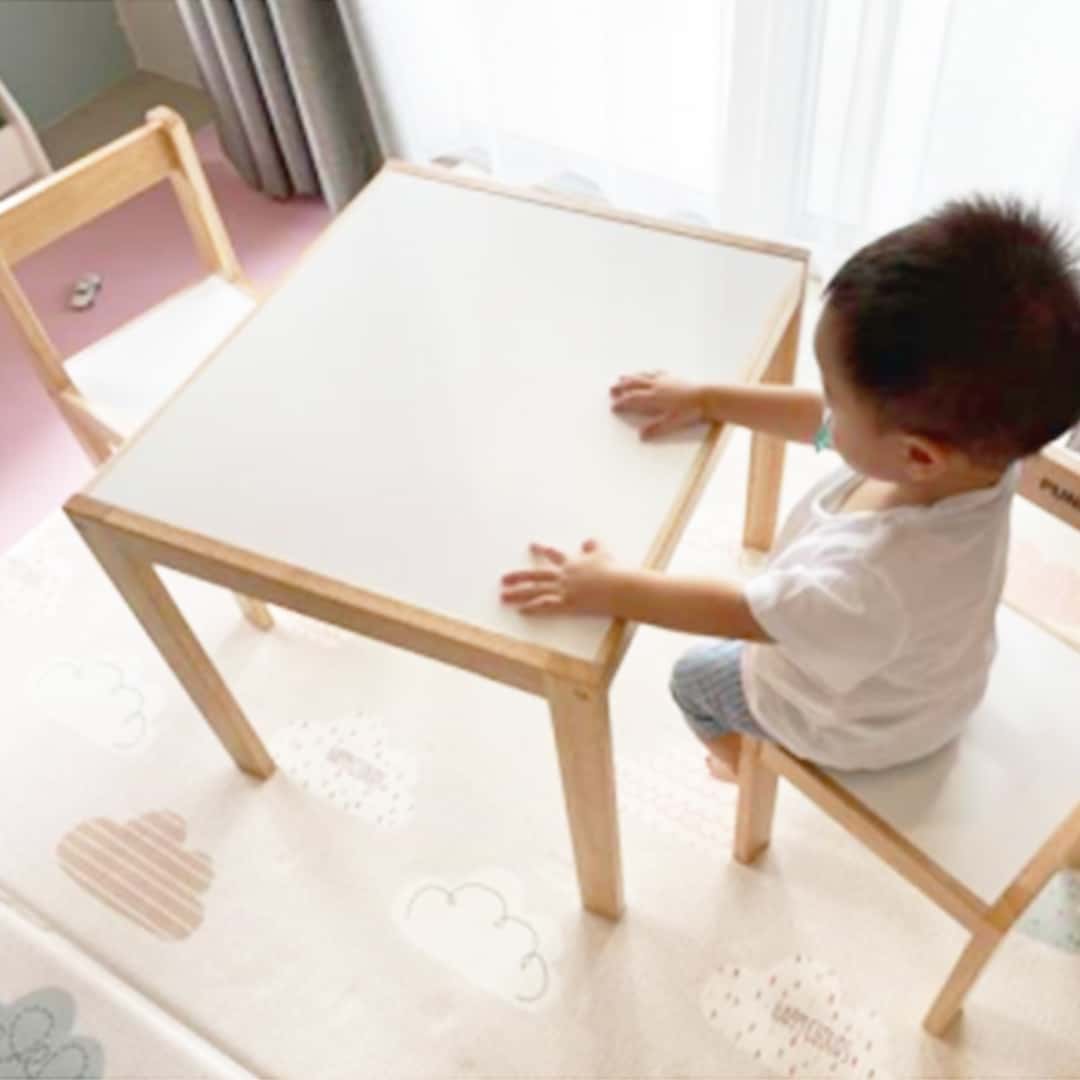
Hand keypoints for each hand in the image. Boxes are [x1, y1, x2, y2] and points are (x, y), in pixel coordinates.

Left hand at [501, 540, 616, 615]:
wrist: (615, 584)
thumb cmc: (611, 570)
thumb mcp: (603, 552)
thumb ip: (593, 545)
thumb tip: (587, 540)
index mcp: (571, 562)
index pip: (554, 554)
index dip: (542, 550)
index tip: (532, 546)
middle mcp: (563, 575)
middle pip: (535, 574)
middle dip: (518, 576)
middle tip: (503, 578)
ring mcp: (563, 589)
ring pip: (534, 590)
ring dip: (517, 593)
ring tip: (502, 596)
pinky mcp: (566, 603)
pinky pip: (545, 605)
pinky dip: (532, 608)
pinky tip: (521, 610)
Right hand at [610, 371, 704, 438]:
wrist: (707, 397)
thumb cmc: (691, 411)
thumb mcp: (673, 423)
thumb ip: (656, 428)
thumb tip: (641, 436)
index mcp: (654, 398)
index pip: (633, 399)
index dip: (621, 402)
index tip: (613, 406)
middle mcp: (656, 386)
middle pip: (634, 384)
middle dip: (621, 387)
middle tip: (611, 389)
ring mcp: (664, 380)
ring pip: (642, 376)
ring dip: (631, 377)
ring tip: (622, 377)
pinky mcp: (673, 377)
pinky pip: (655, 373)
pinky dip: (647, 373)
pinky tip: (647, 373)